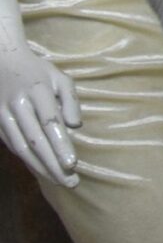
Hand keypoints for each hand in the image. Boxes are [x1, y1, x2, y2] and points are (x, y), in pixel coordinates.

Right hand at [0, 40, 81, 188]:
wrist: (0, 60)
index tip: (73, 164)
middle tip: (70, 182)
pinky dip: (25, 159)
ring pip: (20, 146)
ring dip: (38, 166)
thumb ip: (70, 100)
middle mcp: (18, 104)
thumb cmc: (37, 71)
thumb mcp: (60, 78)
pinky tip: (39, 169)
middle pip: (35, 139)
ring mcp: (2, 113)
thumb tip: (75, 127)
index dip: (60, 145)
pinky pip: (11, 144)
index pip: (50, 123)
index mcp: (38, 91)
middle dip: (52, 163)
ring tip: (57, 180)